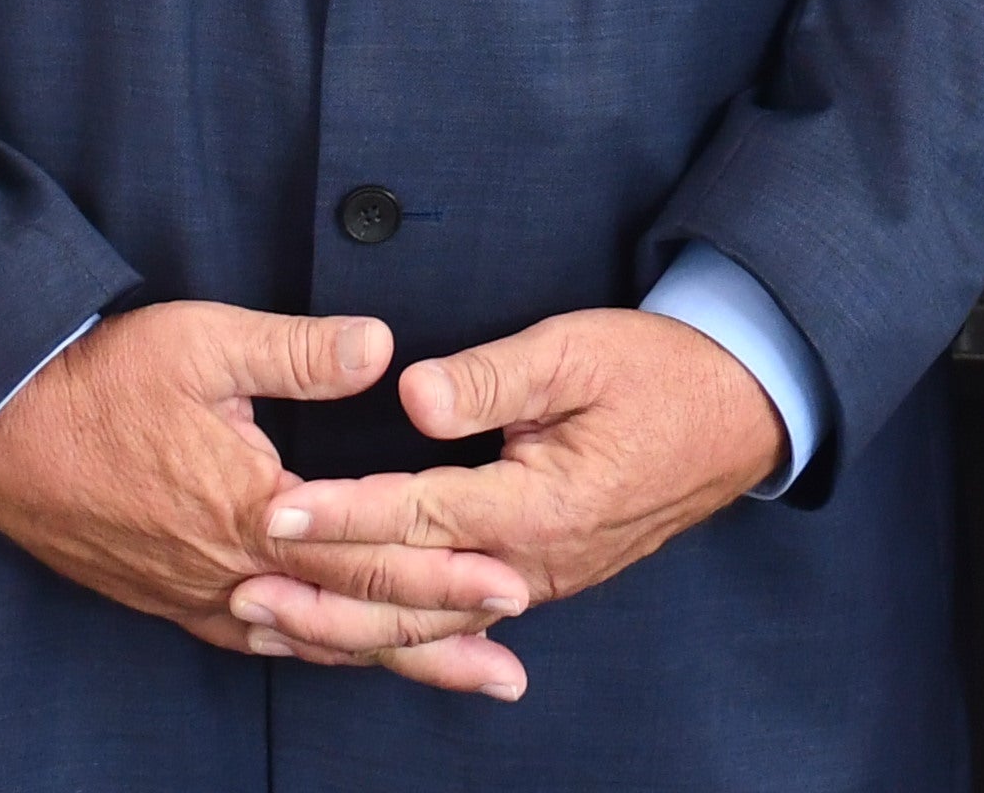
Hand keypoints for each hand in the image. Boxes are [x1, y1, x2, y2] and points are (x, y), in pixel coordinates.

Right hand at [0, 301, 531, 694]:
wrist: (0, 430)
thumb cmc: (103, 379)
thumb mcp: (205, 343)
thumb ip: (300, 350)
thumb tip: (385, 348)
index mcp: (251, 511)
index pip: (368, 555)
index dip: (443, 572)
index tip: (511, 583)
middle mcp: (230, 573)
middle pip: (352, 619)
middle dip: (437, 636)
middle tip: (511, 663)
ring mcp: (199, 595)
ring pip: (313, 641)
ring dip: (390, 657)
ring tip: (459, 674)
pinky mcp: (172, 599)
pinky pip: (262, 641)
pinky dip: (319, 652)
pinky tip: (349, 658)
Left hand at [234, 306, 784, 676]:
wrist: (739, 414)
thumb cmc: (658, 371)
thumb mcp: (575, 350)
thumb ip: (488, 377)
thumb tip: (408, 395)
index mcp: (539, 505)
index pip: (416, 515)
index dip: (340, 513)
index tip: (272, 507)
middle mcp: (536, 563)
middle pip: (411, 593)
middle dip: (324, 592)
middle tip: (244, 587)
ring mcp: (544, 580)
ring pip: (432, 619)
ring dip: (350, 622)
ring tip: (275, 617)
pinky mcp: (546, 578)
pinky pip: (461, 617)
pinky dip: (402, 629)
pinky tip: (357, 633)